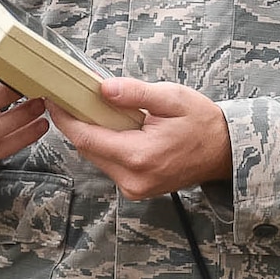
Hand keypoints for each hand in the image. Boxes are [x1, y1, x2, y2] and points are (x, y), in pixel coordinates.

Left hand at [51, 77, 233, 199]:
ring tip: (99, 109)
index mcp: (139, 156)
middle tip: (74, 97)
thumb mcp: (172, 98)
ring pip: (97, 157)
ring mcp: (134, 188)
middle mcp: (133, 178)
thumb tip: (104, 89)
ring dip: (93, 134)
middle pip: (88, 149)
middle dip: (78, 123)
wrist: (224, 152)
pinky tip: (116, 128)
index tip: (54, 100)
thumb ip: (136, 93)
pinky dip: (107, 144)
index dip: (66, 119)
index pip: (87, 139)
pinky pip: (110, 164)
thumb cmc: (202, 123)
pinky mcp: (135, 189)